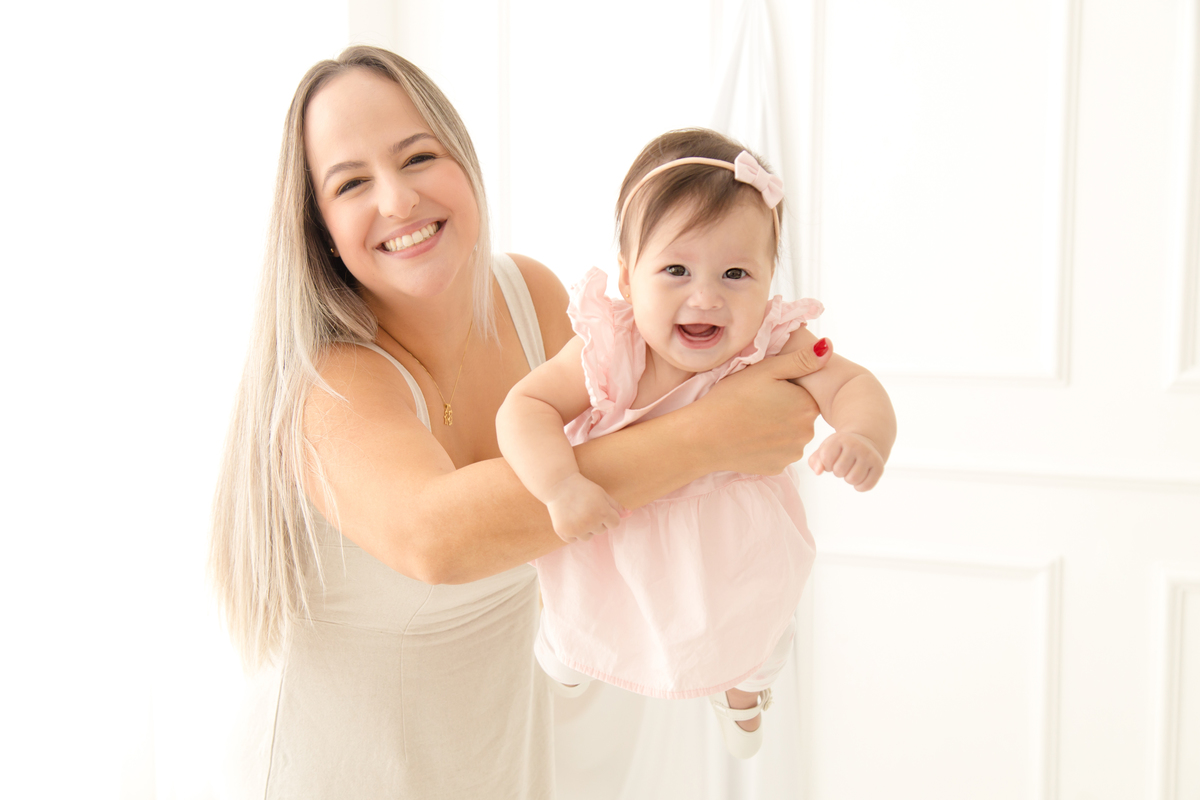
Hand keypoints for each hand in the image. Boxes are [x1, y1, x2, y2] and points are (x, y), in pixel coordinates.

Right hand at [545, 473, 622, 542]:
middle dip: (596, 521)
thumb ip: (616, 506)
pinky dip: (572, 532)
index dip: (609, 516)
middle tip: (585, 508)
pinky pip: (574, 540)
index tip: (600, 507)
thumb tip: (630, 514)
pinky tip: (569, 519)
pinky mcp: (564, 532)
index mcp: (602, 512)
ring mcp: (576, 529)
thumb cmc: (583, 488)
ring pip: (588, 537)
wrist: (558, 485)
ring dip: (585, 529)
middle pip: (601, 531)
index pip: (615, 524)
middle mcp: (590, 522)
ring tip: (577, 513)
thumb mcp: (602, 494)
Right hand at [697, 339, 833, 474]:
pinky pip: (778, 453)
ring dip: (777, 429)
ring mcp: (792, 454)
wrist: (704, 436)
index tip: (765, 390)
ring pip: (790, 435)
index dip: (786, 389)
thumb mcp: (766, 370)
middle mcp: (807, 433)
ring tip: (751, 421)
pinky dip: (767, 446)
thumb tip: (829, 346)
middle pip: (800, 416)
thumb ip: (801, 359)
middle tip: (755, 404)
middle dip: (784, 410)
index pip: (805, 394)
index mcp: (808, 406)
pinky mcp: (777, 467)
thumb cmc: (733, 398)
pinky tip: (749, 438)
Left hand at [808, 431, 884, 490]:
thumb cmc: (840, 449)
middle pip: (839, 471)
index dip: (827, 464)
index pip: (826, 460)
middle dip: (838, 472)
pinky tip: (860, 477)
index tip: (833, 459)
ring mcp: (869, 455)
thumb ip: (815, 461)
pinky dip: (860, 486)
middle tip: (844, 464)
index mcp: (840, 439)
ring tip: (851, 470)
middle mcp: (856, 445)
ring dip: (849, 479)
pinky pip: (866, 486)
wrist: (864, 442)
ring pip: (853, 480)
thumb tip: (818, 472)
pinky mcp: (879, 466)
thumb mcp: (825, 449)